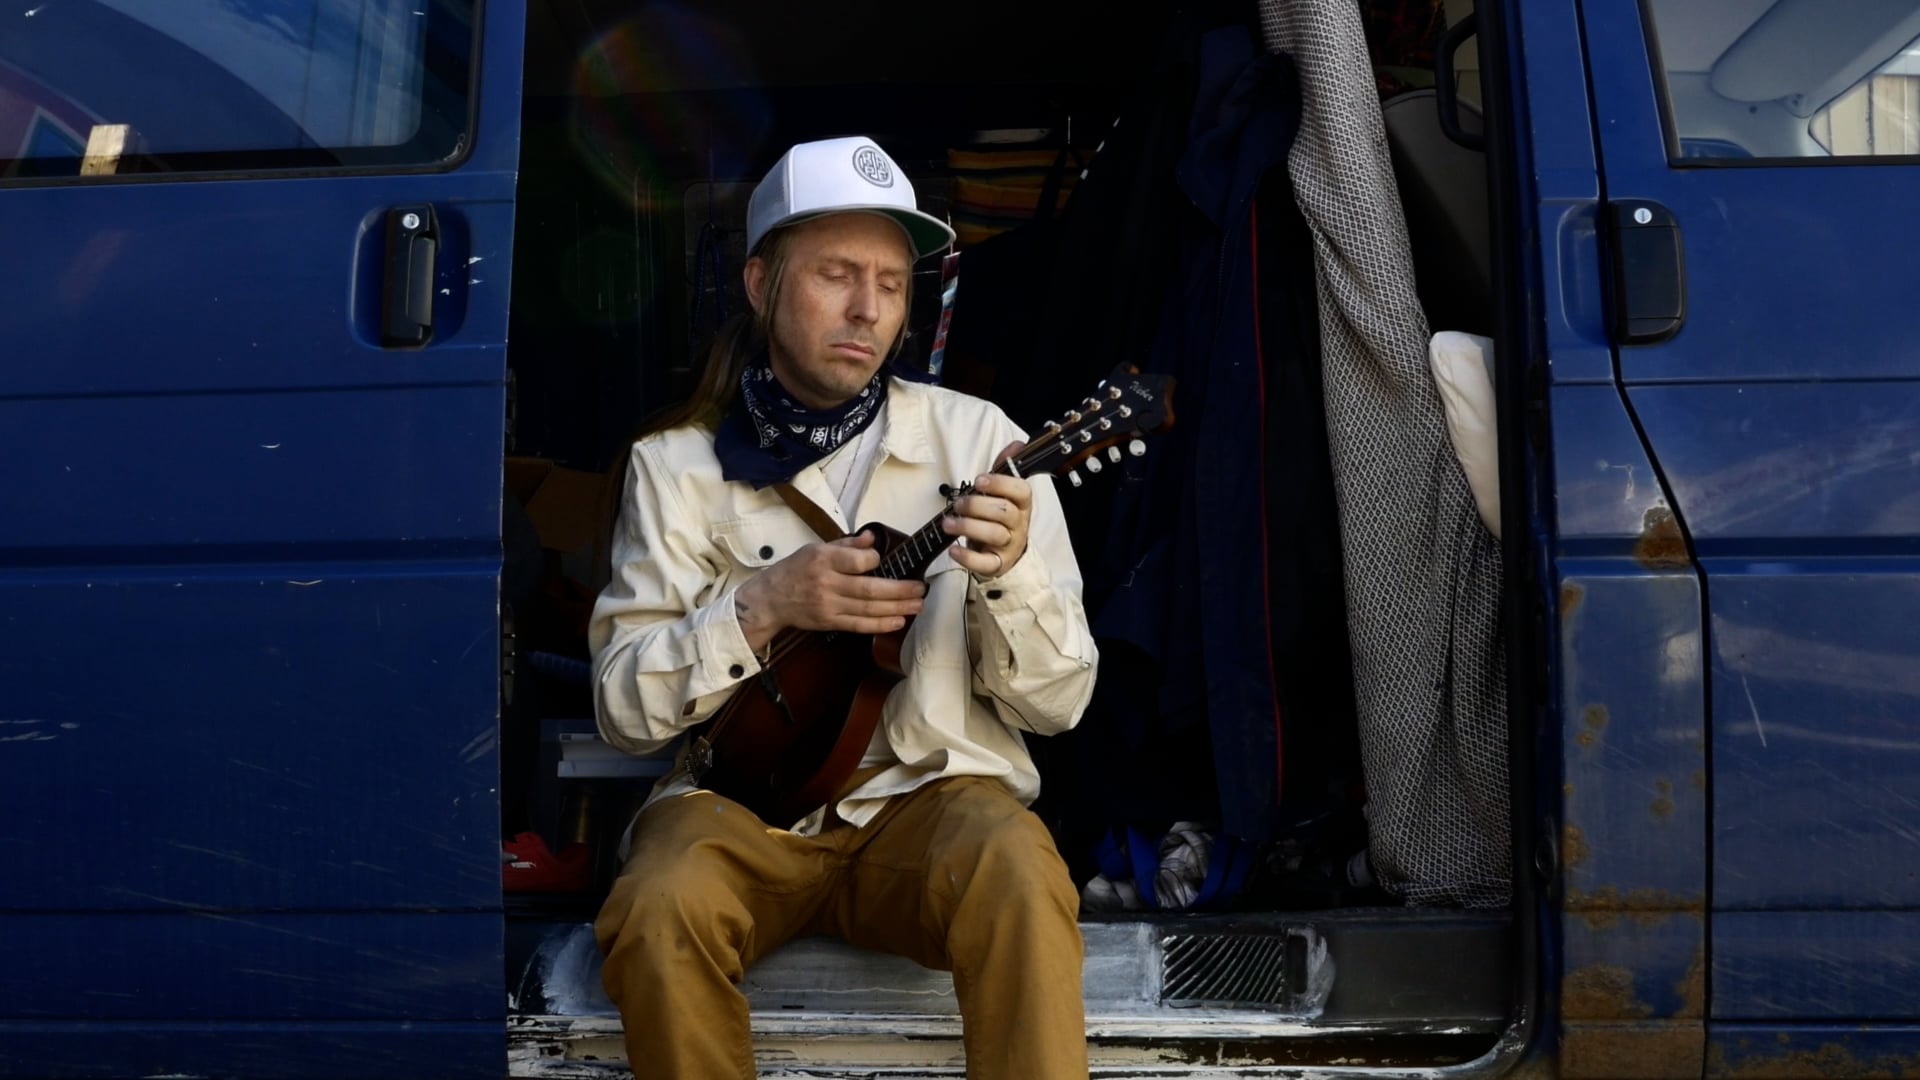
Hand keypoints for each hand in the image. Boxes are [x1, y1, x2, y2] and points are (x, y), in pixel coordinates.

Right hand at [733, 531, 925, 649]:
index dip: (874, 560)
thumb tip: (873, 538)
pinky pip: (860, 625)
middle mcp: (826, 584)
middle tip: (920, 588)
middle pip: (869, 589)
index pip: (856, 561)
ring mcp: (829, 606)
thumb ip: (847, 545)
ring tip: (918, 604)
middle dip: (899, 590)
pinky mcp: (830, 623)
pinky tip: (899, 621)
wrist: (772, 599)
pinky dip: (881, 624)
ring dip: (897, 608)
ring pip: (868, 609)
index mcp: (823, 560)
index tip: (884, 559)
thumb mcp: (816, 548)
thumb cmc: (796, 570)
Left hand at [943, 440, 1031, 578]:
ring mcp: (1009, 545)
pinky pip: (986, 563)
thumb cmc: (998, 517)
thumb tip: (1017, 445)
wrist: (1004, 552)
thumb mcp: (1002, 493)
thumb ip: (1005, 469)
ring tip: (947, 523)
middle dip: (976, 505)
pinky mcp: (997, 563)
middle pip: (1004, 512)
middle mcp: (1019, 524)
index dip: (1001, 483)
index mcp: (1021, 504)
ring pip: (994, 534)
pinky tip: (953, 549)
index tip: (979, 480)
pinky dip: (968, 557)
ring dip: (967, 527)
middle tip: (957, 504)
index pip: (1021, 491)